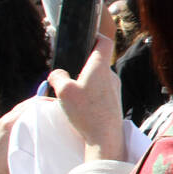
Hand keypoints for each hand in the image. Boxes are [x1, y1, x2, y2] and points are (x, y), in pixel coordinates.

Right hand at [48, 34, 124, 162]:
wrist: (105, 138)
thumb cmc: (86, 112)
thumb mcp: (63, 91)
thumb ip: (58, 77)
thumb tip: (58, 74)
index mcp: (101, 67)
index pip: (104, 42)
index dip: (95, 35)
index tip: (85, 36)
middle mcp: (111, 76)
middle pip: (98, 61)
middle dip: (83, 63)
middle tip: (68, 69)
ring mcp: (114, 90)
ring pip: (98, 78)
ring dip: (85, 80)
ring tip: (71, 90)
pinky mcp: (114, 102)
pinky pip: (100, 91)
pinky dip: (90, 92)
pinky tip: (79, 104)